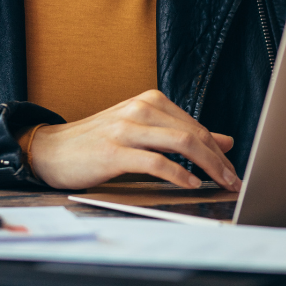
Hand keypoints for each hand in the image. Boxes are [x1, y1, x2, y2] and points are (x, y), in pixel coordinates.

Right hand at [28, 89, 241, 191]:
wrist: (51, 149)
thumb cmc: (99, 142)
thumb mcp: (144, 132)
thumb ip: (181, 134)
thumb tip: (225, 141)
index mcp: (151, 101)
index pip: (196, 126)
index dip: (219, 150)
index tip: (233, 170)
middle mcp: (142, 108)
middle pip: (194, 134)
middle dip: (219, 160)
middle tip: (234, 180)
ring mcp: (127, 128)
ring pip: (181, 143)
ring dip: (207, 166)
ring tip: (220, 183)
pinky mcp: (114, 151)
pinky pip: (155, 162)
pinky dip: (178, 174)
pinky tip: (190, 184)